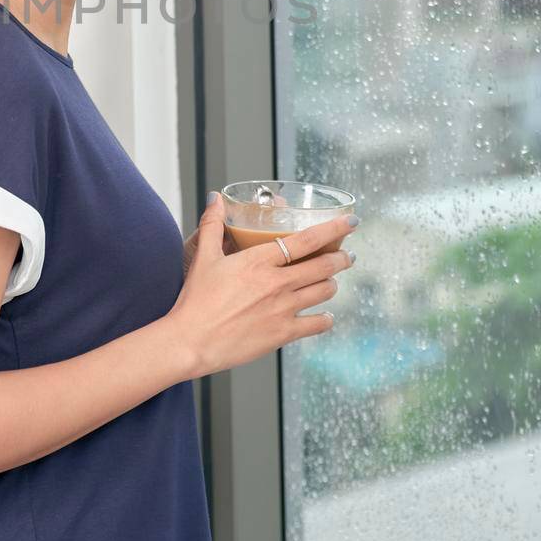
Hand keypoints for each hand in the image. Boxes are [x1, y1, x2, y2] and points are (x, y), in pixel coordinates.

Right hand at [169, 193, 358, 379]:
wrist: (190, 341)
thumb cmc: (195, 300)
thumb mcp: (203, 257)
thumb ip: (212, 225)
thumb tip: (215, 198)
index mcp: (259, 261)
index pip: (306, 240)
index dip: (333, 229)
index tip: (350, 222)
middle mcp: (276, 283)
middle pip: (323, 266)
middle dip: (342, 258)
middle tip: (347, 255)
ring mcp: (282, 309)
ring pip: (324, 291)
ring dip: (332, 284)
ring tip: (331, 281)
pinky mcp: (282, 334)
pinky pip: (317, 324)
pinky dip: (325, 318)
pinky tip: (325, 316)